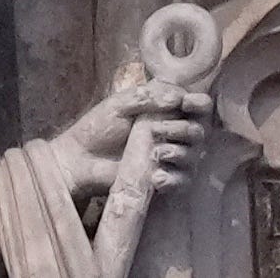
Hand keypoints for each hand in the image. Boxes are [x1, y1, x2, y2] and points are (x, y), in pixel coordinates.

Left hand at [48, 66, 213, 196]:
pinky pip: (182, 182)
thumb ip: (146, 98)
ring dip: (179, 153)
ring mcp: (170, 158)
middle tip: (159, 129)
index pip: (195, 106)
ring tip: (156, 153)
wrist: (81, 158)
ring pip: (193, 156)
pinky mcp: (165, 179)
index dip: (198, 103)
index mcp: (164, 111)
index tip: (186, 104)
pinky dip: (173, 179)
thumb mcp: (118, 106)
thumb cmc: (99, 127)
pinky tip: (156, 177)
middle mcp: (173, 134)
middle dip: (185, 129)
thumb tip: (176, 97)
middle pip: (198, 131)